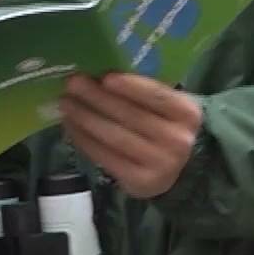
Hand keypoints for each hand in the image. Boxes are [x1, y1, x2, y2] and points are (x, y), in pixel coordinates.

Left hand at [58, 73, 201, 199]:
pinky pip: (105, 156)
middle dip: (97, 98)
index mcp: (187, 114)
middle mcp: (178, 140)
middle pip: (130, 115)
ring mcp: (160, 164)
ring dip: (85, 118)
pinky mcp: (139, 182)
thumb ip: (143, 91)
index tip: (105, 77)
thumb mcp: (166, 106)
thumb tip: (98, 73)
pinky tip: (71, 126)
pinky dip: (84, 139)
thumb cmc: (162, 125)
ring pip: (114, 136)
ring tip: (66, 103)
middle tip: (72, 84)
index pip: (157, 96)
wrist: (174, 169)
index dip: (131, 86)